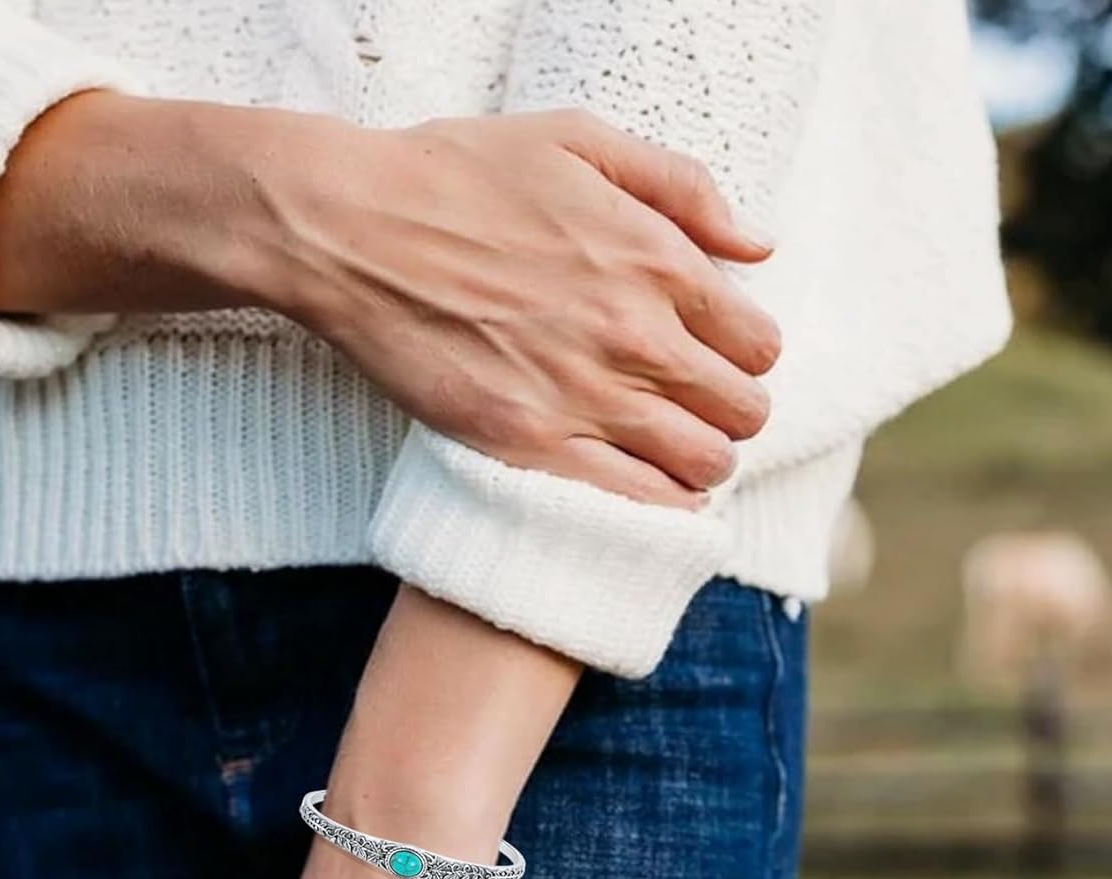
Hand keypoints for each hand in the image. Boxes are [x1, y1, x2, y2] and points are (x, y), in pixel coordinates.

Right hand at [0, 95, 779, 505]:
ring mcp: (584, 398)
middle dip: (730, 414)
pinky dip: (654, 507)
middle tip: (692, 410)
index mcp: (655, 260)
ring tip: (665, 453)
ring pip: (701, 465)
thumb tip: (756, 246)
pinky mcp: (530, 448)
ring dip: (698, 464)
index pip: (758, 343)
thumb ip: (680, 187)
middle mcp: (634, 336)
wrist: (353, 231)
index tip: (714, 359)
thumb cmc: (456, 177)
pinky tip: (638, 491)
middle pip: (741, 412)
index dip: (745, 357)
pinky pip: (633, 504)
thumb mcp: (578, 138)